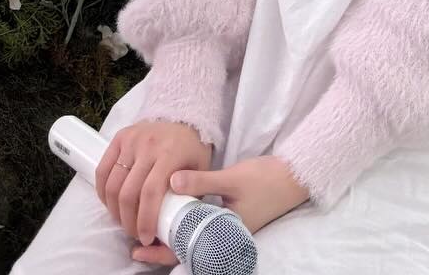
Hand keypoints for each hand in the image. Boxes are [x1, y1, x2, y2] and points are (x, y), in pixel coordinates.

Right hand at [95, 119, 212, 247]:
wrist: (185, 120)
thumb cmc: (193, 152)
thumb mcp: (202, 171)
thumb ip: (192, 193)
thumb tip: (176, 218)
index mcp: (170, 154)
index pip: (150, 193)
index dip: (145, 220)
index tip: (146, 238)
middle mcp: (148, 145)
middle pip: (128, 192)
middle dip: (128, 221)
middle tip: (135, 234)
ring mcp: (131, 140)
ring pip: (112, 184)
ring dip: (114, 211)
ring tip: (124, 221)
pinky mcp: (120, 137)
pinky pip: (103, 170)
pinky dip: (102, 192)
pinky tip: (112, 204)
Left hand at [129, 155, 310, 264]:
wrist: (293, 177)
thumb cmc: (265, 180)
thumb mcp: (232, 178)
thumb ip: (202, 180)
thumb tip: (171, 180)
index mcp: (223, 233)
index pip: (186, 250)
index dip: (161, 253)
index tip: (139, 249)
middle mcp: (223, 236)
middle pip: (187, 248)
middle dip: (161, 246)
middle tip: (135, 243)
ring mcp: (227, 228)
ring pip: (193, 238)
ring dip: (172, 234)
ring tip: (149, 228)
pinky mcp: (230, 218)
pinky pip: (202, 226)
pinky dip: (186, 223)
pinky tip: (174, 213)